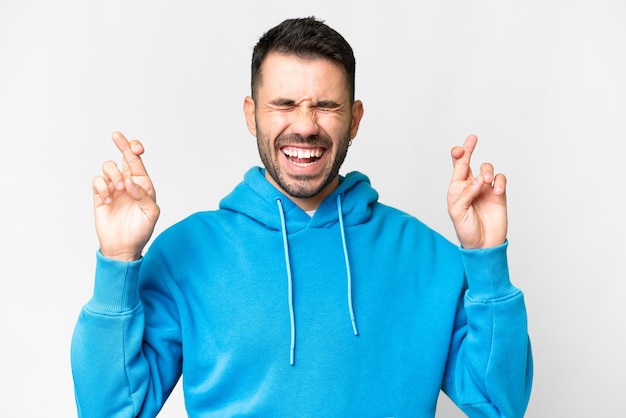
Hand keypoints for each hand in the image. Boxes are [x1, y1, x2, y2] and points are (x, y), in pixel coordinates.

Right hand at [92, 132, 159, 260]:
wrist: (123, 246)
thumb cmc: (141, 230)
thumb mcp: (151, 213)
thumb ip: (144, 195)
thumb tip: (131, 181)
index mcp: (142, 184)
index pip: (138, 162)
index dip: (135, 150)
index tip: (135, 147)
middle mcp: (128, 182)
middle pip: (123, 157)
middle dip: (122, 144)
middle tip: (117, 136)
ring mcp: (113, 188)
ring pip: (108, 167)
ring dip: (114, 175)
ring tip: (120, 190)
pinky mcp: (100, 195)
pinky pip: (97, 181)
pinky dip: (102, 187)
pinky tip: (108, 200)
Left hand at [447, 134, 506, 248]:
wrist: (483, 244)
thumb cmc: (466, 229)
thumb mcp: (458, 212)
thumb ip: (466, 194)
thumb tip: (478, 179)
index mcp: (457, 188)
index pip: (457, 167)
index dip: (458, 155)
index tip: (460, 149)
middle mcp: (470, 185)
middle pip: (470, 162)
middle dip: (470, 149)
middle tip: (472, 139)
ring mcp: (485, 189)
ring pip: (487, 169)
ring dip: (486, 171)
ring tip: (486, 181)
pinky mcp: (499, 194)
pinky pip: (501, 179)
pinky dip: (500, 181)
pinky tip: (497, 190)